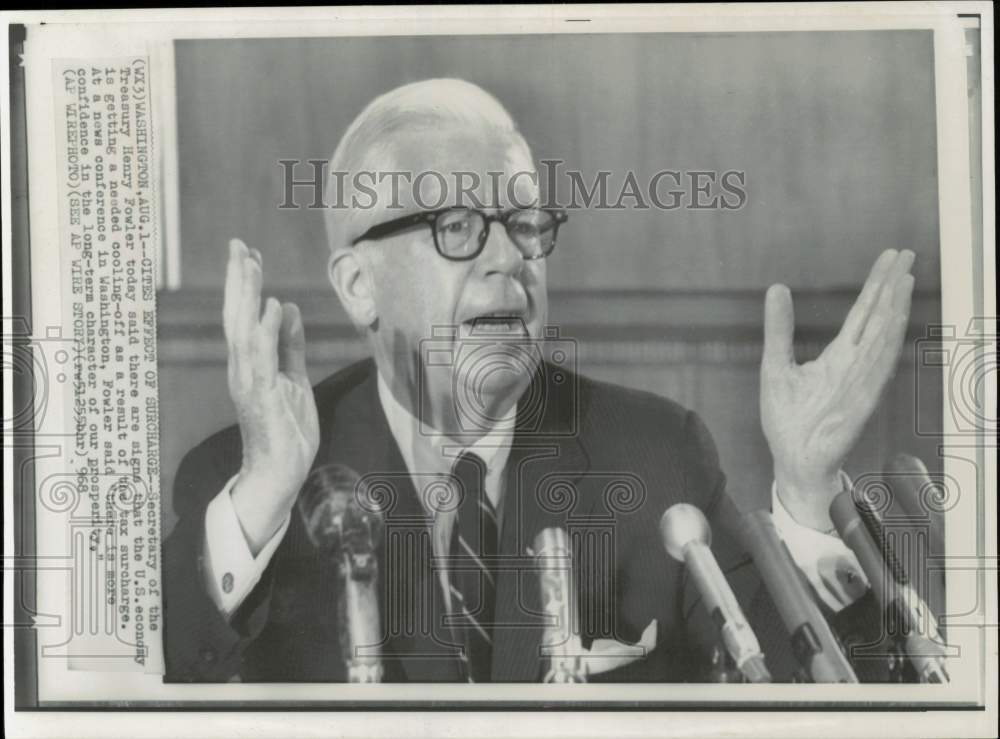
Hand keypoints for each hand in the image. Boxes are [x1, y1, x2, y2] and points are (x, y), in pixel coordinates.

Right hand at [223, 238, 319, 553]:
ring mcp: (247, 381)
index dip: (246, 285)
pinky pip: (260, 356)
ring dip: (246, 295)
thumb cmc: (286, 429)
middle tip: (239, 245)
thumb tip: (290, 308)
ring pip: (242, 329)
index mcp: (250, 364)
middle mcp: (242, 368)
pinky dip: (265, 330)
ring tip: (249, 263)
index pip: (245, 316)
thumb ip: (291, 345)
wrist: (280, 472)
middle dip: (238, 280)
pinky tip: (272, 306)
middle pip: (236, 315)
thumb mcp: (295, 378)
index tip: (249, 254)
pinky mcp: (259, 395)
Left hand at [761, 249, 914, 530]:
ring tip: (904, 280)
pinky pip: (875, 372)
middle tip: (907, 254)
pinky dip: (884, 348)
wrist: (791, 459)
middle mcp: (855, 366)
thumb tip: (777, 288)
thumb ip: (778, 328)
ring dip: (894, 311)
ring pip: (881, 341)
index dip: (877, 285)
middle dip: (892, 287)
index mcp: (839, 357)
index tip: (892, 258)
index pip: (862, 313)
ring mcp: (860, 383)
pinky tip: (893, 325)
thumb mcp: (775, 364)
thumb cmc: (788, 418)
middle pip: (878, 319)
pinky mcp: (858, 404)